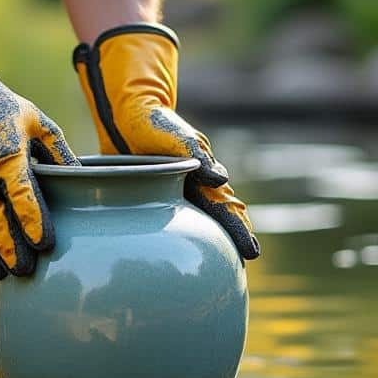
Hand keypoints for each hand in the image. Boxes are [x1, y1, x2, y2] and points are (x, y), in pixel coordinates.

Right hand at [0, 0, 78, 278]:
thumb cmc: (5, 109)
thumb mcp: (39, 122)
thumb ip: (60, 151)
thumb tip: (82, 179)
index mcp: (8, 154)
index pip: (22, 194)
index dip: (33, 220)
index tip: (44, 244)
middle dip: (10, 246)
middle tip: (26, 270)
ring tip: (3, 276)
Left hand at [73, 24, 259, 259]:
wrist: (125, 114)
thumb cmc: (151, 122)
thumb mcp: (173, 135)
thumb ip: (195, 154)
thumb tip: (220, 179)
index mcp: (203, 174)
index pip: (226, 207)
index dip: (239, 229)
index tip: (251, 252)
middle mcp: (194, 185)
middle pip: (219, 217)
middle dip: (234, 238)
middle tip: (245, 262)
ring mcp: (176, 192)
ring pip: (199, 221)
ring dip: (211, 241)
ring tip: (221, 263)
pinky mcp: (154, 196)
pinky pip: (171, 221)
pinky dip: (181, 237)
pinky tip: (177, 254)